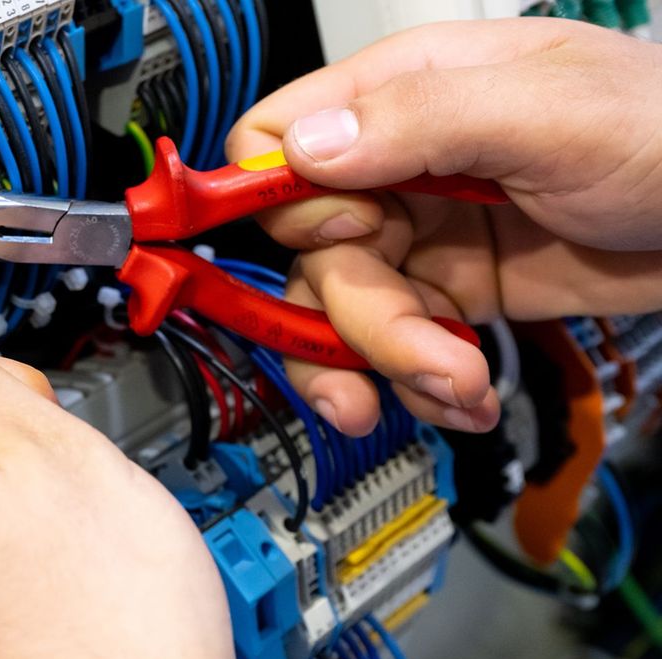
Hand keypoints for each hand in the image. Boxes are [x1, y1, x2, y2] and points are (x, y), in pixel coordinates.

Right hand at [228, 17, 661, 436]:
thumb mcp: (549, 112)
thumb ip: (424, 118)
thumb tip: (306, 145)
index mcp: (402, 97)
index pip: (275, 140)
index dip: (282, 198)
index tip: (334, 242)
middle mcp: (395, 168)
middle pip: (308, 252)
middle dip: (357, 319)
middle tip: (422, 354)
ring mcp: (421, 234)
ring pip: (342, 313)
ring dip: (391, 366)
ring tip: (457, 388)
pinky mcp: (452, 293)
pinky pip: (396, 349)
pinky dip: (424, 386)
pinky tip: (467, 396)